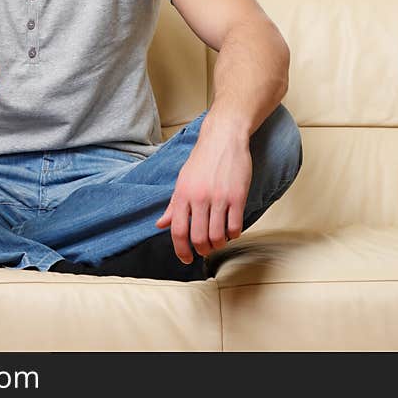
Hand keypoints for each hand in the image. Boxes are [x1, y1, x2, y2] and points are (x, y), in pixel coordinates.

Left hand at [155, 118, 252, 263]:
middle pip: (199, 238)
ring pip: (218, 236)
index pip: (178, 231)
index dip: (181, 250)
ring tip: (219, 241)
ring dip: (218, 244)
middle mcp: (199, 198)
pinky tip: (232, 230)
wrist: (223, 138)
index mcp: (182, 194)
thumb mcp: (183, 180)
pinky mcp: (237, 196)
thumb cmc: (202, 159)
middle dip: (202, 250)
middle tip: (205, 250)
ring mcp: (219, 197)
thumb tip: (160, 225)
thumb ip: (173, 205)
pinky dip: (233, 234)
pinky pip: (235, 226)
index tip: (186, 259)